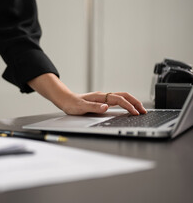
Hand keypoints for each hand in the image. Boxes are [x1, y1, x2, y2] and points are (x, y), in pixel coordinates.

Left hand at [28, 73, 146, 115]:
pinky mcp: (102, 101)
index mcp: (100, 97)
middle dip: (135, 102)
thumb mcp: (81, 107)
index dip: (128, 106)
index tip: (135, 113)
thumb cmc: (71, 103)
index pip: (119, 100)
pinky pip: (118, 100)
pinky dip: (126, 104)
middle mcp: (103, 96)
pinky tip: (129, 109)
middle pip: (124, 96)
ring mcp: (104, 98)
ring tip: (140, 110)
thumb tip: (105, 107)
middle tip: (144, 111)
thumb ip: (93, 107)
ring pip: (122, 97)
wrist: (65, 99)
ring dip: (132, 102)